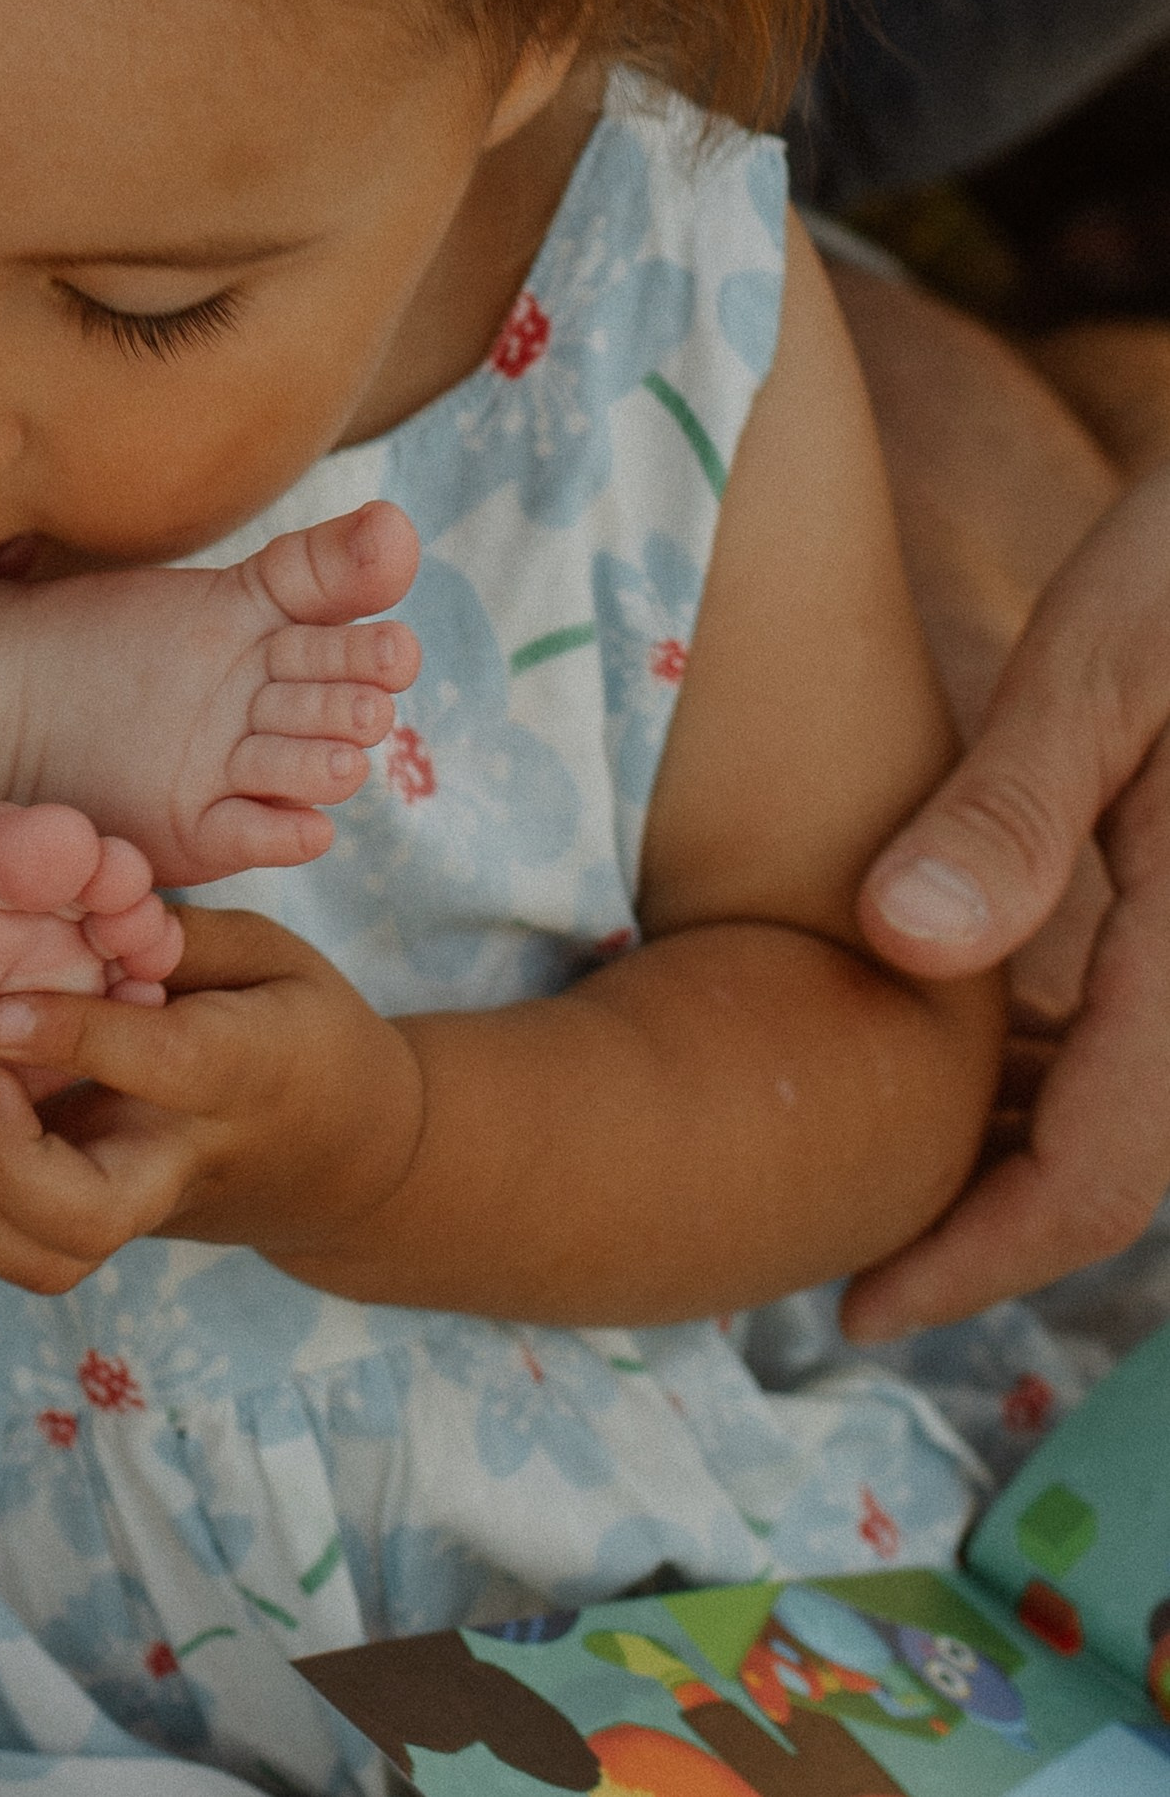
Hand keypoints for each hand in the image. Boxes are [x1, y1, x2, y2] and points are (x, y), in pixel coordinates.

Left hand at [0, 908, 422, 1294]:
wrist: (354, 1164)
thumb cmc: (307, 1030)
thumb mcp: (272, 953)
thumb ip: (185, 938)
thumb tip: (99, 910)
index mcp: (243, 1070)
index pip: (160, 1065)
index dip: (76, 1038)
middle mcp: (184, 1155)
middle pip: (90, 1213)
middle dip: (5, 1166)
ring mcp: (144, 1206)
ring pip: (50, 1259)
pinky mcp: (111, 1226)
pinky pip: (35, 1253)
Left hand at [848, 462, 1169, 1335]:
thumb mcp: (1097, 668)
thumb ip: (1008, 814)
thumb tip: (897, 945)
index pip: (1095, 1180)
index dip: (971, 1263)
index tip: (852, 1309)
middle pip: (1122, 1171)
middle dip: (986, 1224)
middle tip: (839, 1241)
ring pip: (1143, 1115)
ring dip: (1026, 1151)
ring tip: (888, 1151)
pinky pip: (1156, 1044)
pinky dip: (1066, 1072)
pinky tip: (979, 1037)